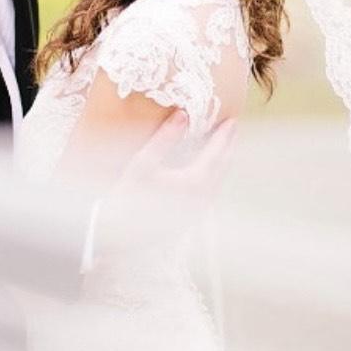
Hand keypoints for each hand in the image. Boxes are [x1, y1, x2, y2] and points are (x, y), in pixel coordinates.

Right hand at [93, 110, 237, 260]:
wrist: (119, 235)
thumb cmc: (128, 197)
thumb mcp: (143, 162)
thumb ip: (165, 138)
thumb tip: (182, 115)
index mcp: (194, 182)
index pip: (216, 154)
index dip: (224, 136)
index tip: (231, 121)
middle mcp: (202, 197)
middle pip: (223, 167)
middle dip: (228, 147)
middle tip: (231, 129)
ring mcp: (198, 210)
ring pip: (218, 181)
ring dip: (222, 162)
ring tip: (223, 145)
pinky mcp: (191, 217)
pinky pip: (210, 192)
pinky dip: (214, 176)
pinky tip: (207, 170)